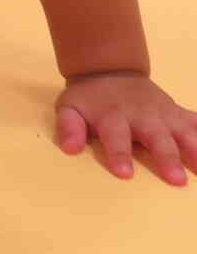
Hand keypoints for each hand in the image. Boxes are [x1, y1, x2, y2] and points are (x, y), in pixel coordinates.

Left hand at [55, 71, 196, 185]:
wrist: (109, 72)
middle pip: (157, 138)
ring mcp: (164, 114)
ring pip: (185, 131)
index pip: (116, 138)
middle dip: (167, 158)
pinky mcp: (178, 113)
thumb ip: (69, 128)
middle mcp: (143, 116)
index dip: (120, 154)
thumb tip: (69, 149)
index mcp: (114, 117)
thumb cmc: (88, 99)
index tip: (125, 174)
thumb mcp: (69, 109)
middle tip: (177, 181)